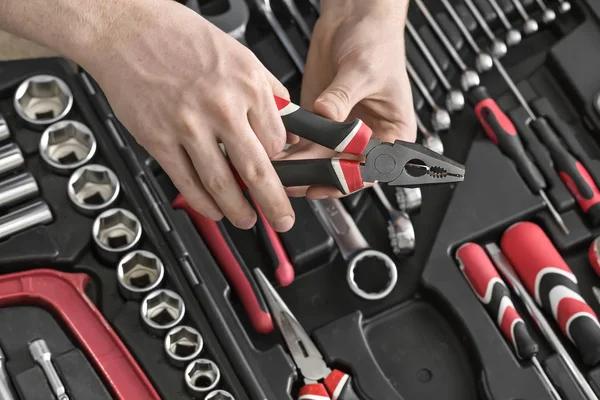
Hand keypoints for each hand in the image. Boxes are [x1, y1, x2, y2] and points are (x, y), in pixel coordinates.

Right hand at [84, 0, 295, 231]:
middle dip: (275, 203)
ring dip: (238, 210)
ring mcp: (189, 126)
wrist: (126, 28)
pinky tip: (213, 210)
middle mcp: (221, 107)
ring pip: (222, 183)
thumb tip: (287, 124)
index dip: (283, 163)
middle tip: (283, 219)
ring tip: (247, 219)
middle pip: (258, 170)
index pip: (277, 141)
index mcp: (248, 85)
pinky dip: (203, 203)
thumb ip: (267, 92)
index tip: (283, 173)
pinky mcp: (159, 140)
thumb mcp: (239, 55)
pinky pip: (186, 182)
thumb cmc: (179, 37)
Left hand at [275, 0, 416, 198]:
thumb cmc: (376, 40)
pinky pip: (305, 143)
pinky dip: (291, 149)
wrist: (356, 16)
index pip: (372, 168)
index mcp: (393, 132)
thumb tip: (326, 115)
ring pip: (320, 161)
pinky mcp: (321, 120)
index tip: (325, 182)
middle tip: (292, 179)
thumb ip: (342, 97)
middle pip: (342, 170)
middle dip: (315, 176)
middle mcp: (368, 137)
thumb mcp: (362, 70)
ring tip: (279, 169)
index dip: (348, 179)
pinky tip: (277, 151)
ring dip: (299, 166)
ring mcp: (343, 130)